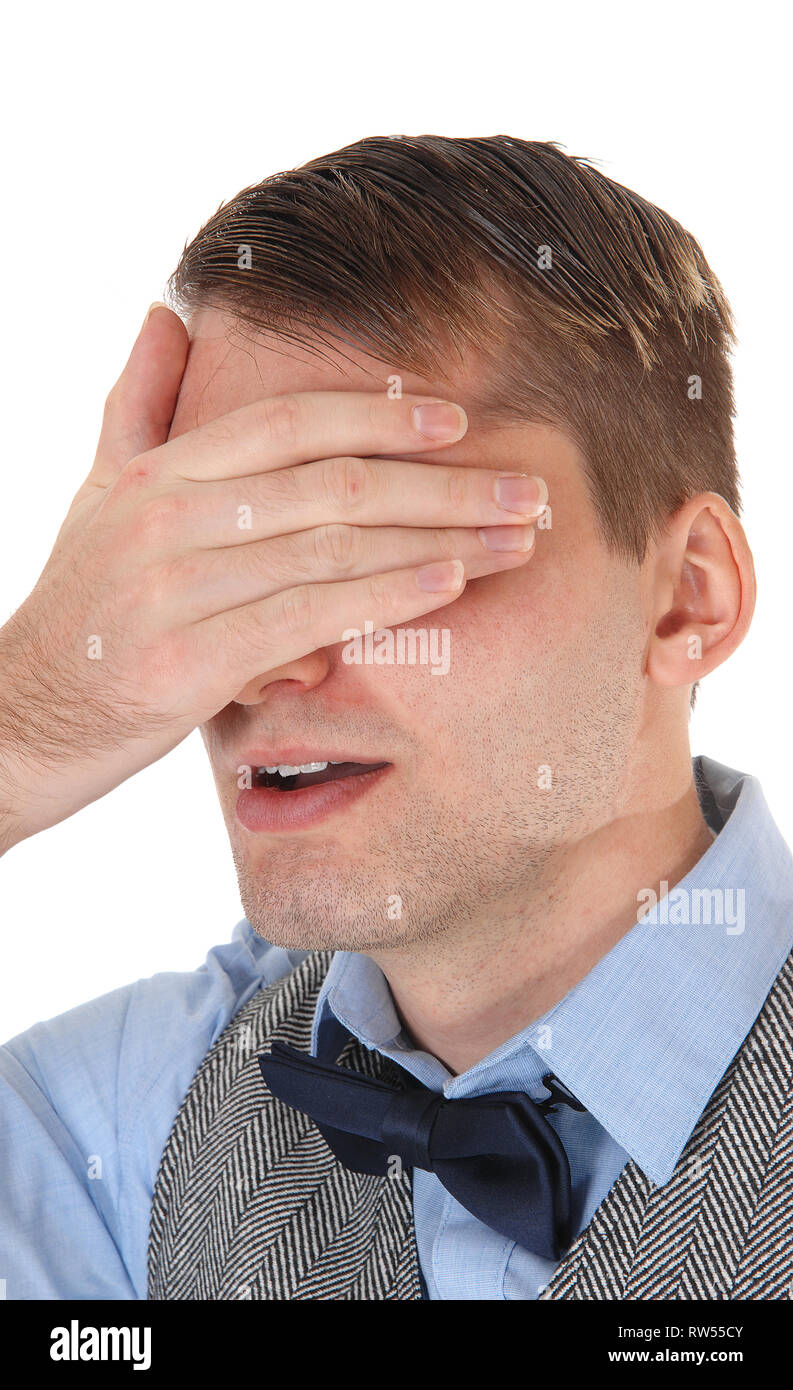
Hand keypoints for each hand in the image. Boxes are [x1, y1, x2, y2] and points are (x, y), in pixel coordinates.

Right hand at [0, 304, 544, 850]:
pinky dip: (387, 597)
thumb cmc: (80, 607)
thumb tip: (167, 313)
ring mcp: (176, 589)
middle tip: (527, 488)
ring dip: (440, 540)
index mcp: (159, 474)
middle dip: (444, 484)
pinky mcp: (188, 662)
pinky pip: (309, 616)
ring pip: (333, 547)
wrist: (16, 717)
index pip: (288, 424)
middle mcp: (168, 518)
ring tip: (516, 538)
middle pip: (332, 483)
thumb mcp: (99, 494)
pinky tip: (449, 585)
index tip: (459, 420)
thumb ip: (139, 405)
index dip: (380, 416)